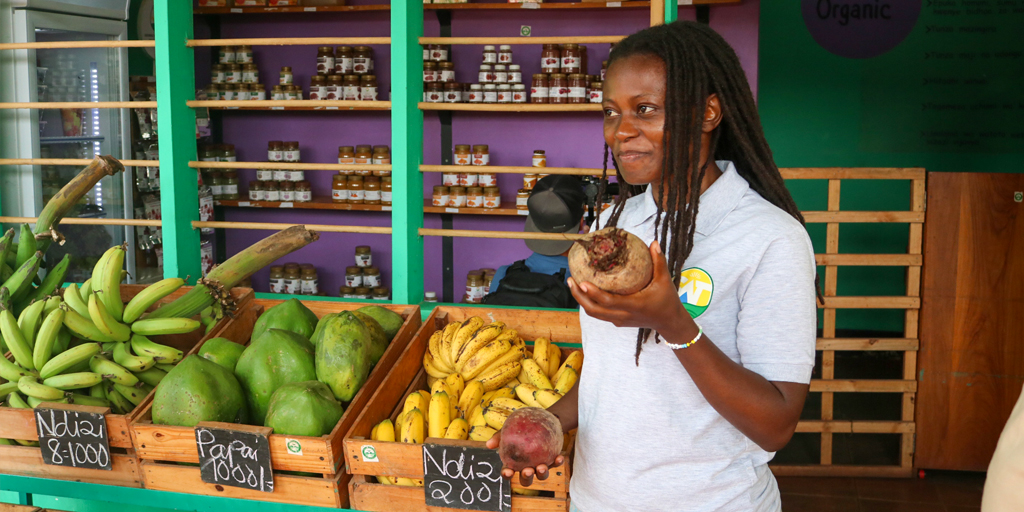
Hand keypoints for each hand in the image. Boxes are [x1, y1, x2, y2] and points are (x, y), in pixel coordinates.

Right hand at [485, 430, 564, 486]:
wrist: (538, 422)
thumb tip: (488, 444)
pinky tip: (559, 457)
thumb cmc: (519, 429)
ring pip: (541, 476)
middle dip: (526, 478)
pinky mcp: (552, 461)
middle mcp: (527, 468)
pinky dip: (557, 462)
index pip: (508, 472)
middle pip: (525, 480)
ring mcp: (540, 466)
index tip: (508, 471)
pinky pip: (555, 464)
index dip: (507, 474)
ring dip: (542, 473)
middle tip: (528, 470)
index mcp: (514, 464)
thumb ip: (498, 437)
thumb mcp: (508, 431)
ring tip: (542, 466)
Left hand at [568, 241, 693, 335]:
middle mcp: (623, 315)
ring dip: (581, 300)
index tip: (582, 282)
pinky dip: (590, 303)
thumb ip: (659, 261)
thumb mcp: (664, 280)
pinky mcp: (617, 321)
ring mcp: (619, 320)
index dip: (594, 293)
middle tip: (571, 280)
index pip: (609, 301)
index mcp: (633, 305)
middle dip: (579, 296)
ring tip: (573, 284)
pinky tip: (585, 290)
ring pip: (594, 314)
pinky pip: (600, 314)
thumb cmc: (667, 300)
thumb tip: (653, 243)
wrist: (669, 322)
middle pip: (594, 310)